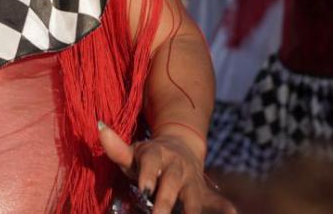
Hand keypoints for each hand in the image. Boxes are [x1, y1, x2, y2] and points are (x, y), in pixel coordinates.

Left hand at [98, 121, 235, 213]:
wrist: (181, 146)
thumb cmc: (149, 157)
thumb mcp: (133, 152)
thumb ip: (116, 147)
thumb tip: (99, 127)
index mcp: (157, 154)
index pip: (151, 163)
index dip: (148, 176)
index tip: (144, 190)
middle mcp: (177, 167)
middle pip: (172, 184)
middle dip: (165, 201)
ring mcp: (193, 181)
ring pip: (195, 197)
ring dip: (193, 210)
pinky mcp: (205, 194)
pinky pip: (219, 203)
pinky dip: (226, 210)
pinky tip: (233, 213)